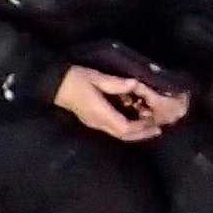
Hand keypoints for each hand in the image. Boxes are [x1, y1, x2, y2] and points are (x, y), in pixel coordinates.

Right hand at [53, 65, 177, 139]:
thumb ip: (116, 83)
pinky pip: (113, 130)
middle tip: (157, 130)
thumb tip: (136, 84)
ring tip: (149, 129)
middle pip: (123, 135)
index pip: (124, 127)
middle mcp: (99, 122)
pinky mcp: (93, 121)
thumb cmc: (75, 79)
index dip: (140, 127)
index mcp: (100, 113)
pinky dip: (126, 129)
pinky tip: (133, 123)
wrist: (55, 85)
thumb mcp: (96, 77)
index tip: (153, 123)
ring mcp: (95, 123)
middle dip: (141, 134)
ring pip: (118, 134)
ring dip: (135, 134)